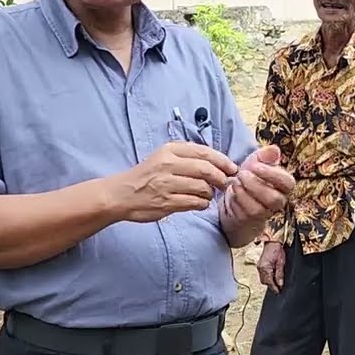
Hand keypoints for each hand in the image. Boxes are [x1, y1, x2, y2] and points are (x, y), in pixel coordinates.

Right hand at [106, 142, 237, 222]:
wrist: (121, 194)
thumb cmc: (147, 175)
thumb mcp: (164, 156)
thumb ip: (188, 157)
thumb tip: (219, 163)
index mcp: (170, 150)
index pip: (204, 152)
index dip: (223, 161)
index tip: (232, 168)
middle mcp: (168, 165)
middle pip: (206, 170)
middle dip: (221, 178)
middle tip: (224, 184)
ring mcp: (166, 184)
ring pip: (202, 188)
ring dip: (210, 193)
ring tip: (207, 195)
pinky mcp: (166, 202)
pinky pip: (194, 203)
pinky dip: (202, 204)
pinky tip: (199, 203)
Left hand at [224, 145, 294, 223]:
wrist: (238, 196)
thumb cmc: (251, 178)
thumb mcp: (256, 163)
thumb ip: (265, 155)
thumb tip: (274, 149)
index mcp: (284, 186)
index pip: (288, 183)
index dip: (272, 174)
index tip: (255, 166)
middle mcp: (278, 202)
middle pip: (274, 199)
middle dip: (255, 185)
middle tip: (242, 173)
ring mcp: (264, 213)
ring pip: (258, 208)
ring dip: (243, 193)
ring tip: (234, 181)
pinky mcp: (250, 220)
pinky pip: (244, 214)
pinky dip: (236, 200)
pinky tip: (231, 191)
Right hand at [257, 241, 285, 292]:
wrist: (272, 241)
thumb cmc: (277, 250)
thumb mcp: (281, 263)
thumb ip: (280, 274)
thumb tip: (280, 284)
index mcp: (265, 268)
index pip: (269, 282)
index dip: (274, 288)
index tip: (279, 292)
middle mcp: (260, 268)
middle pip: (265, 282)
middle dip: (271, 285)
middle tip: (278, 287)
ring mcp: (259, 267)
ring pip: (263, 279)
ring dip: (269, 282)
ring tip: (276, 282)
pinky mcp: (260, 265)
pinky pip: (262, 275)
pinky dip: (267, 277)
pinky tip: (272, 276)